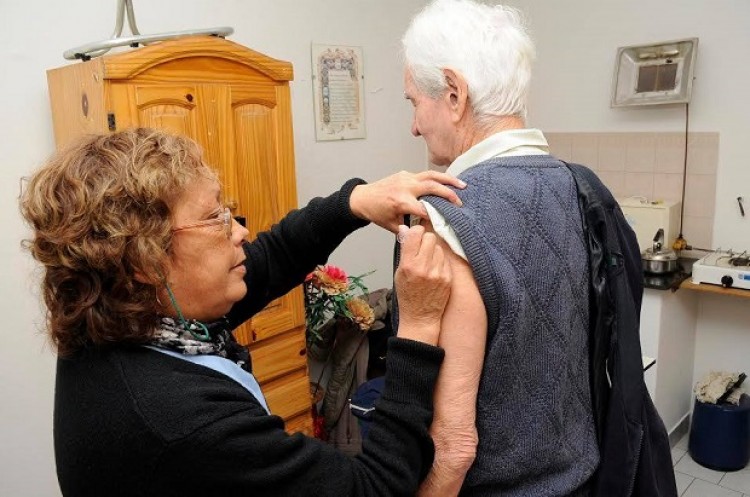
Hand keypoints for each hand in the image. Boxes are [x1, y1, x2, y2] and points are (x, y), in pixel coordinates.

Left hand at [349, 171, 465, 232]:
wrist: (362, 198)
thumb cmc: (376, 213)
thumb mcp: (392, 226)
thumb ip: (409, 230)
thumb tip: (425, 234)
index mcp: (401, 201)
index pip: (424, 208)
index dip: (437, 215)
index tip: (448, 220)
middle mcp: (405, 187)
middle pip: (432, 187)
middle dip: (448, 194)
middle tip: (460, 202)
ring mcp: (406, 178)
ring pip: (431, 175)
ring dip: (448, 179)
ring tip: (462, 185)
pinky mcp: (406, 174)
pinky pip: (425, 174)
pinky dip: (438, 177)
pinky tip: (448, 182)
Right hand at [394, 225, 451, 345]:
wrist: (420, 317)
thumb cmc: (408, 296)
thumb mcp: (399, 273)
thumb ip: (404, 250)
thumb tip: (405, 229)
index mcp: (408, 265)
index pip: (415, 234)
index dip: (416, 231)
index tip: (416, 235)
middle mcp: (424, 267)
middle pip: (430, 237)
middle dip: (426, 240)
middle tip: (423, 248)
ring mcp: (438, 273)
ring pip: (440, 248)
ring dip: (434, 251)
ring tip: (428, 262)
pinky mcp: (448, 278)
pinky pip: (446, 260)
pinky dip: (440, 261)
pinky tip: (435, 270)